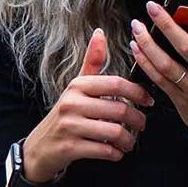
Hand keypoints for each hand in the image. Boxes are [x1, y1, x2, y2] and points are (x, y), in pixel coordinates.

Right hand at [20, 28, 153, 182]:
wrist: (39, 147)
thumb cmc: (65, 115)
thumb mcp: (76, 88)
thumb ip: (92, 62)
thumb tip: (100, 32)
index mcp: (78, 85)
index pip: (116, 84)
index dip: (138, 92)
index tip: (148, 101)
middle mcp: (72, 103)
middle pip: (119, 110)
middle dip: (137, 120)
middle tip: (141, 126)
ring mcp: (70, 126)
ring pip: (114, 132)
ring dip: (128, 140)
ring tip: (129, 142)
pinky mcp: (70, 147)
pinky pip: (104, 151)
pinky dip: (116, 154)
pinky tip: (116, 152)